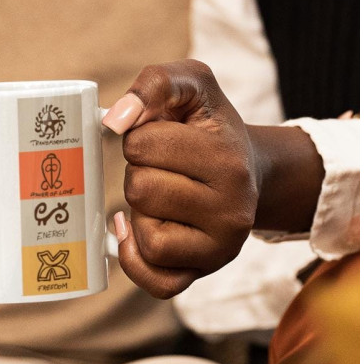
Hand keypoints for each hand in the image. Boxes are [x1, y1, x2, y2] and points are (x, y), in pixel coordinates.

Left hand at [102, 60, 258, 298]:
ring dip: (140, 213)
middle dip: (139, 174)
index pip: (141, 143)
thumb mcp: (195, 85)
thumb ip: (157, 82)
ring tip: (162, 198)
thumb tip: (114, 120)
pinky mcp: (200, 273)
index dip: (139, 137)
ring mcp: (219, 248)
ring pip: (144, 234)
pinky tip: (136, 232)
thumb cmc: (209, 129)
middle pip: (139, 189)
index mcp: (227, 158)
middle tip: (164, 171)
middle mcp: (232, 208)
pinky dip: (135, 259)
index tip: (162, 139)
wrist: (249, 174)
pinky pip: (153, 281)